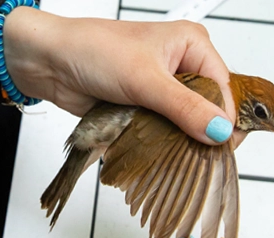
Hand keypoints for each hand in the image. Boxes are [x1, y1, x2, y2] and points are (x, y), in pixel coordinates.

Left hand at [2, 8, 240, 145]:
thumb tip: (219, 131)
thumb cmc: (93, 51)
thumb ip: (185, 108)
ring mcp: (165, 91)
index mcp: (193, 46)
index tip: (219, 148)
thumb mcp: (144, 79)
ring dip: (178, 142)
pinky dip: (161, 145)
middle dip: (200, 133)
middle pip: (209, 110)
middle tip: (194, 155)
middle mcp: (183, 66)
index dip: (223, 120)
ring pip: (187, 126)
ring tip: (172, 155)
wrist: (49, 62)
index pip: (224, 89)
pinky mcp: (148, 109)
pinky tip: (157, 153)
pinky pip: (165, 134)